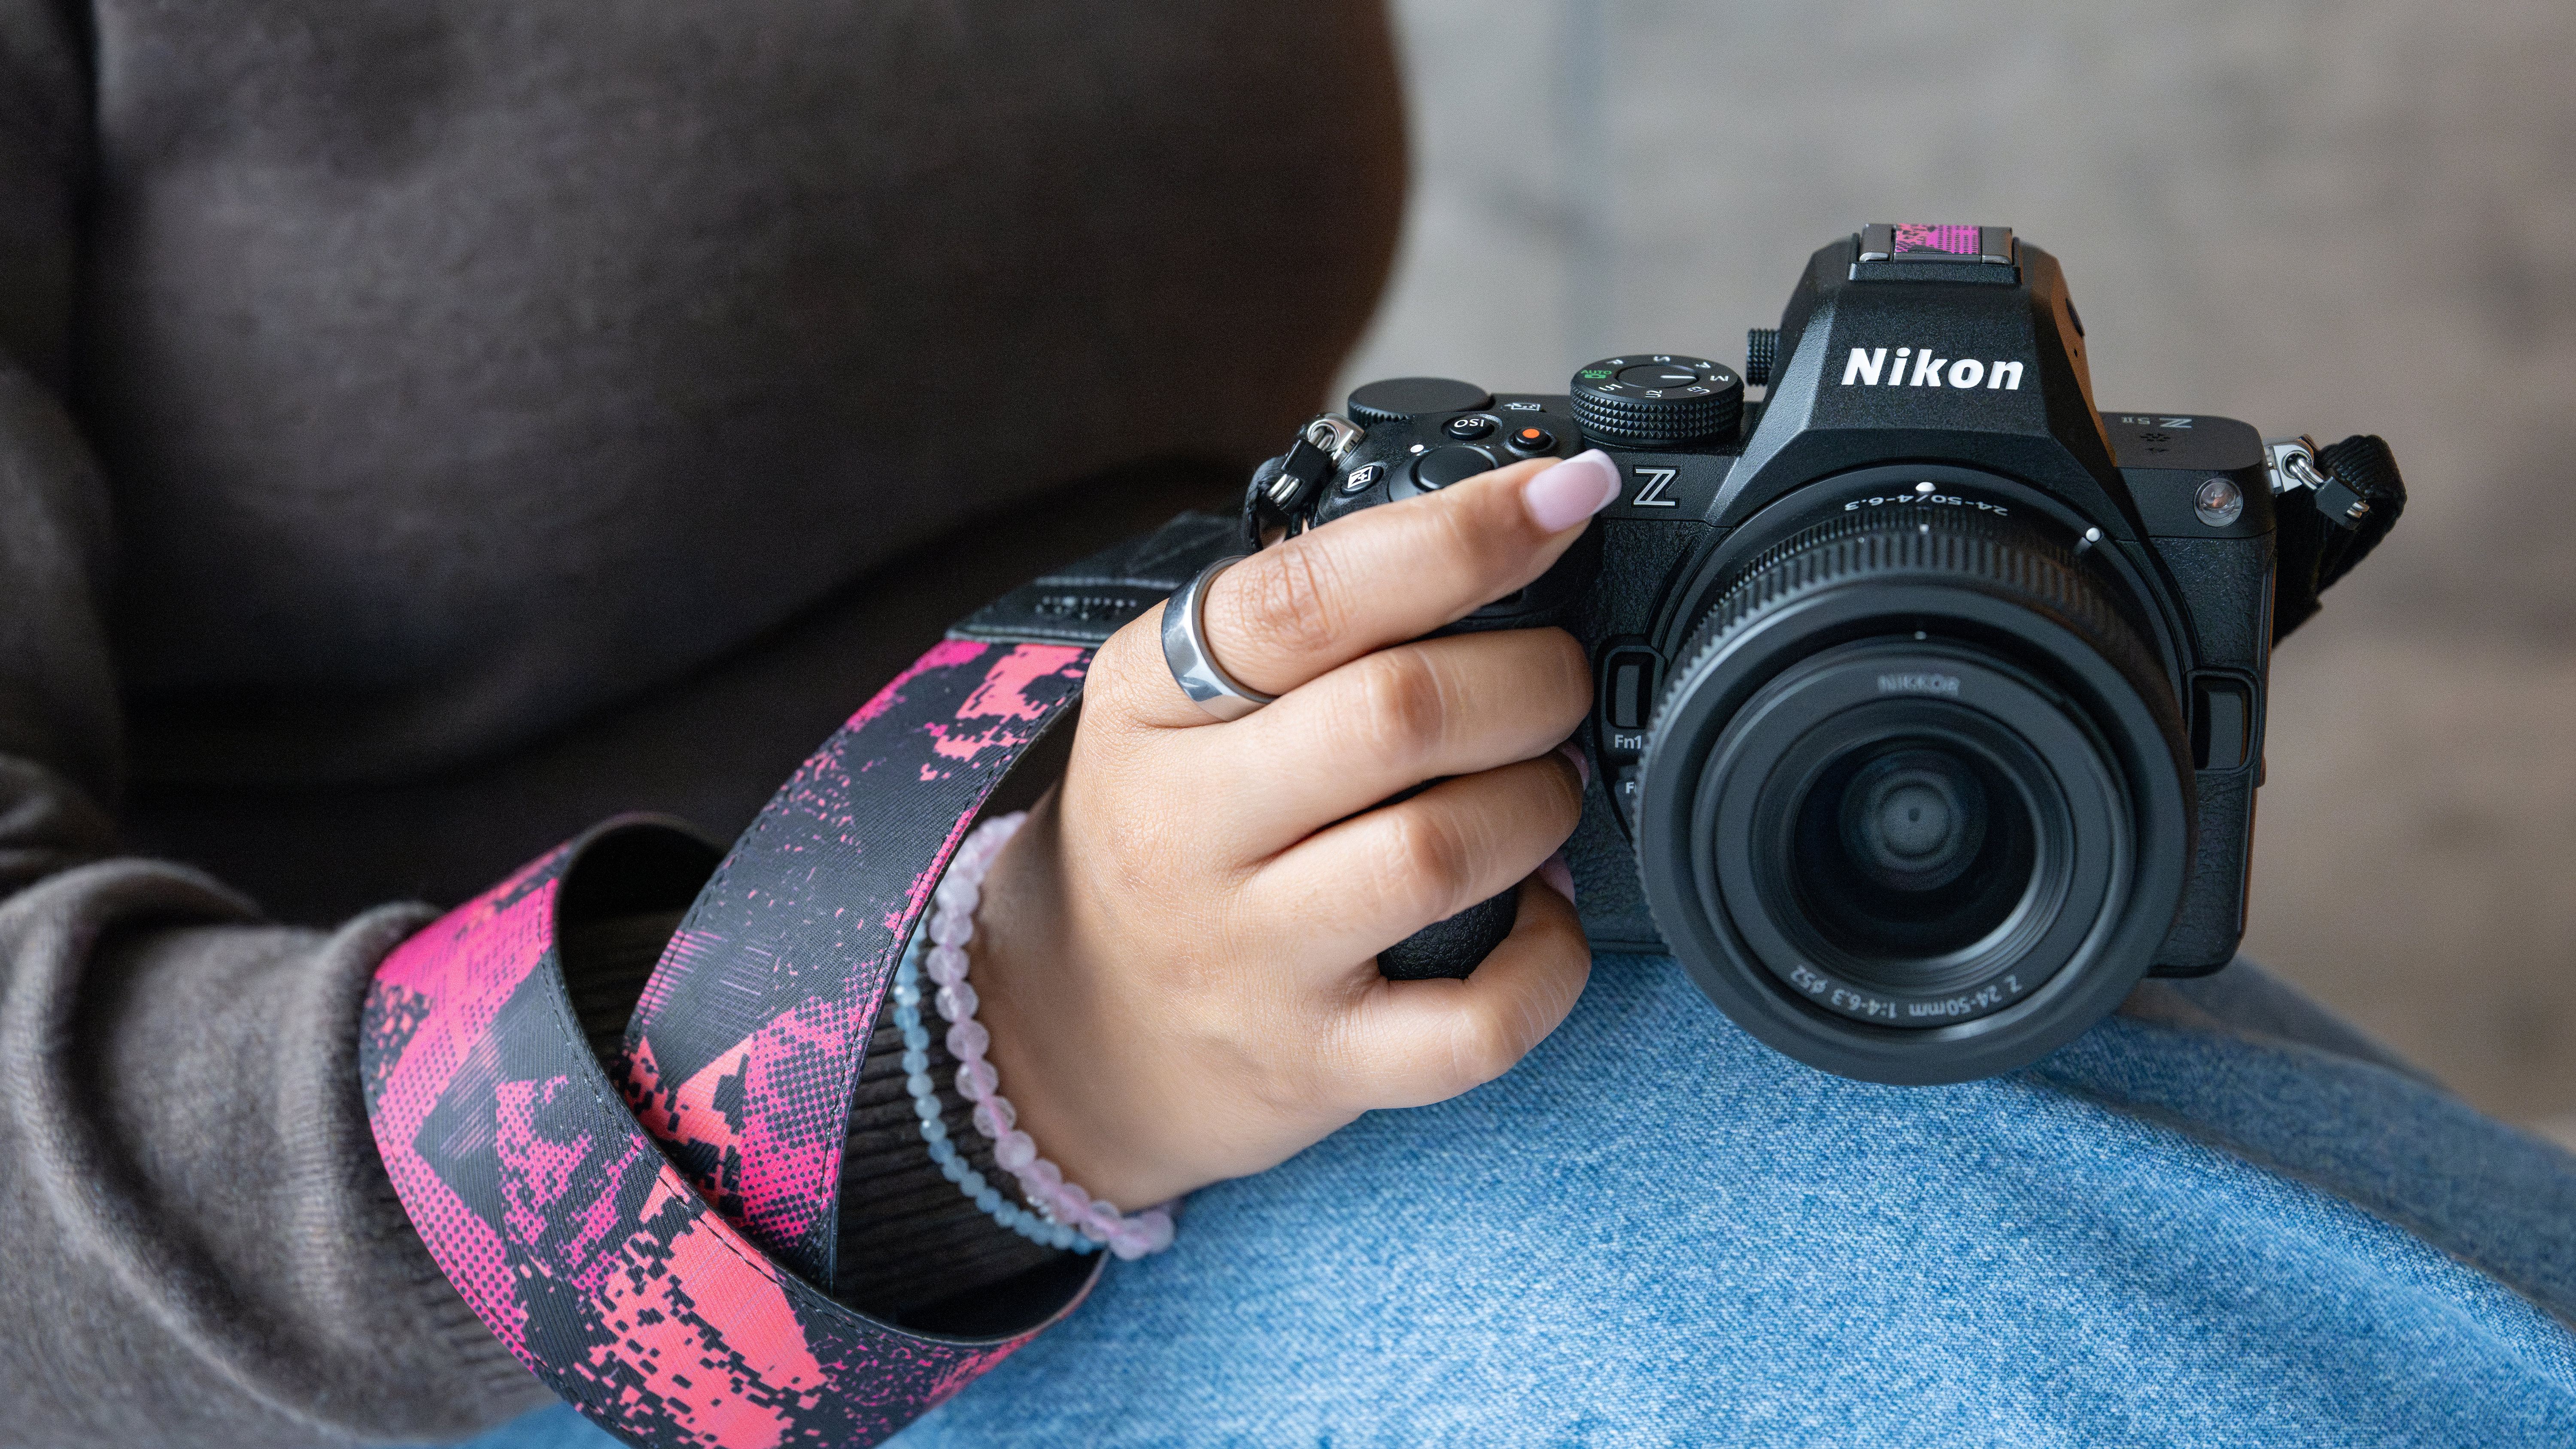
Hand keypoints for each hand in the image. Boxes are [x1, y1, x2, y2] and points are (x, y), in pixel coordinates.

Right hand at [967, 450, 1622, 1208]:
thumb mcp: (1170, 705)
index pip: (1311, 597)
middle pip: (1400, 713)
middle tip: (1553, 681)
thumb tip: (1495, 534)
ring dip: (1542, 803)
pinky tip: (1542, 918)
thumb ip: (1298, 625)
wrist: (1072, 1033)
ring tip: (1543, 790)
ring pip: (1445, 851)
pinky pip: (1474, 1023)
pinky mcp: (1315, 1061)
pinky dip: (1549, 962)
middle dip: (1530, 678)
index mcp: (1152, 703)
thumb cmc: (1162, 836)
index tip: (1565, 496)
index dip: (1461, 537)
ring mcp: (1249, 954)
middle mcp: (1188, 828)